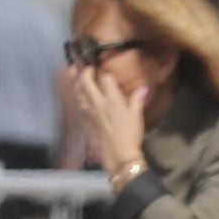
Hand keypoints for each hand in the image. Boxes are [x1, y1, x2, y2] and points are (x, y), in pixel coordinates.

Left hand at [57, 52, 146, 182]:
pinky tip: (77, 92)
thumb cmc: (130, 134)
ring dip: (76, 81)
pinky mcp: (84, 119)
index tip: (104, 68)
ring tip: (76, 73)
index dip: (104, 72)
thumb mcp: (137, 116)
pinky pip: (77, 102)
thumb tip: (143, 89)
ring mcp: (88, 111)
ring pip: (78, 91)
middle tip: (85, 65)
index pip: (105, 79)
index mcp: (113, 100)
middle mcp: (98, 103)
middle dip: (84, 71)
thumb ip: (137, 100)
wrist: (118, 153)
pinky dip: (76, 94)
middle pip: (86, 82)